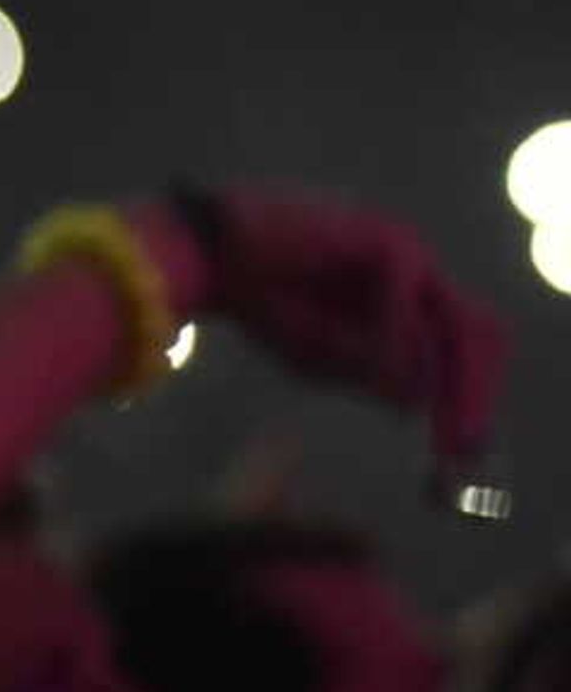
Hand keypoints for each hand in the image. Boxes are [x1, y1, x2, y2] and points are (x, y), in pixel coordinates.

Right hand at [171, 187, 505, 476]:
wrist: (214, 255)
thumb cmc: (261, 300)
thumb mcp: (320, 356)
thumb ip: (369, 374)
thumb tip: (415, 405)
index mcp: (408, 295)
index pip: (461, 346)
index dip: (465, 395)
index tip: (457, 448)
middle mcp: (420, 273)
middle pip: (477, 333)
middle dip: (472, 390)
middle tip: (459, 443)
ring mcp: (410, 254)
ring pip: (454, 322)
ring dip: (449, 376)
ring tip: (431, 420)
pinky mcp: (388, 243)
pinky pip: (403, 307)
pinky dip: (391, 344)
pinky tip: (372, 370)